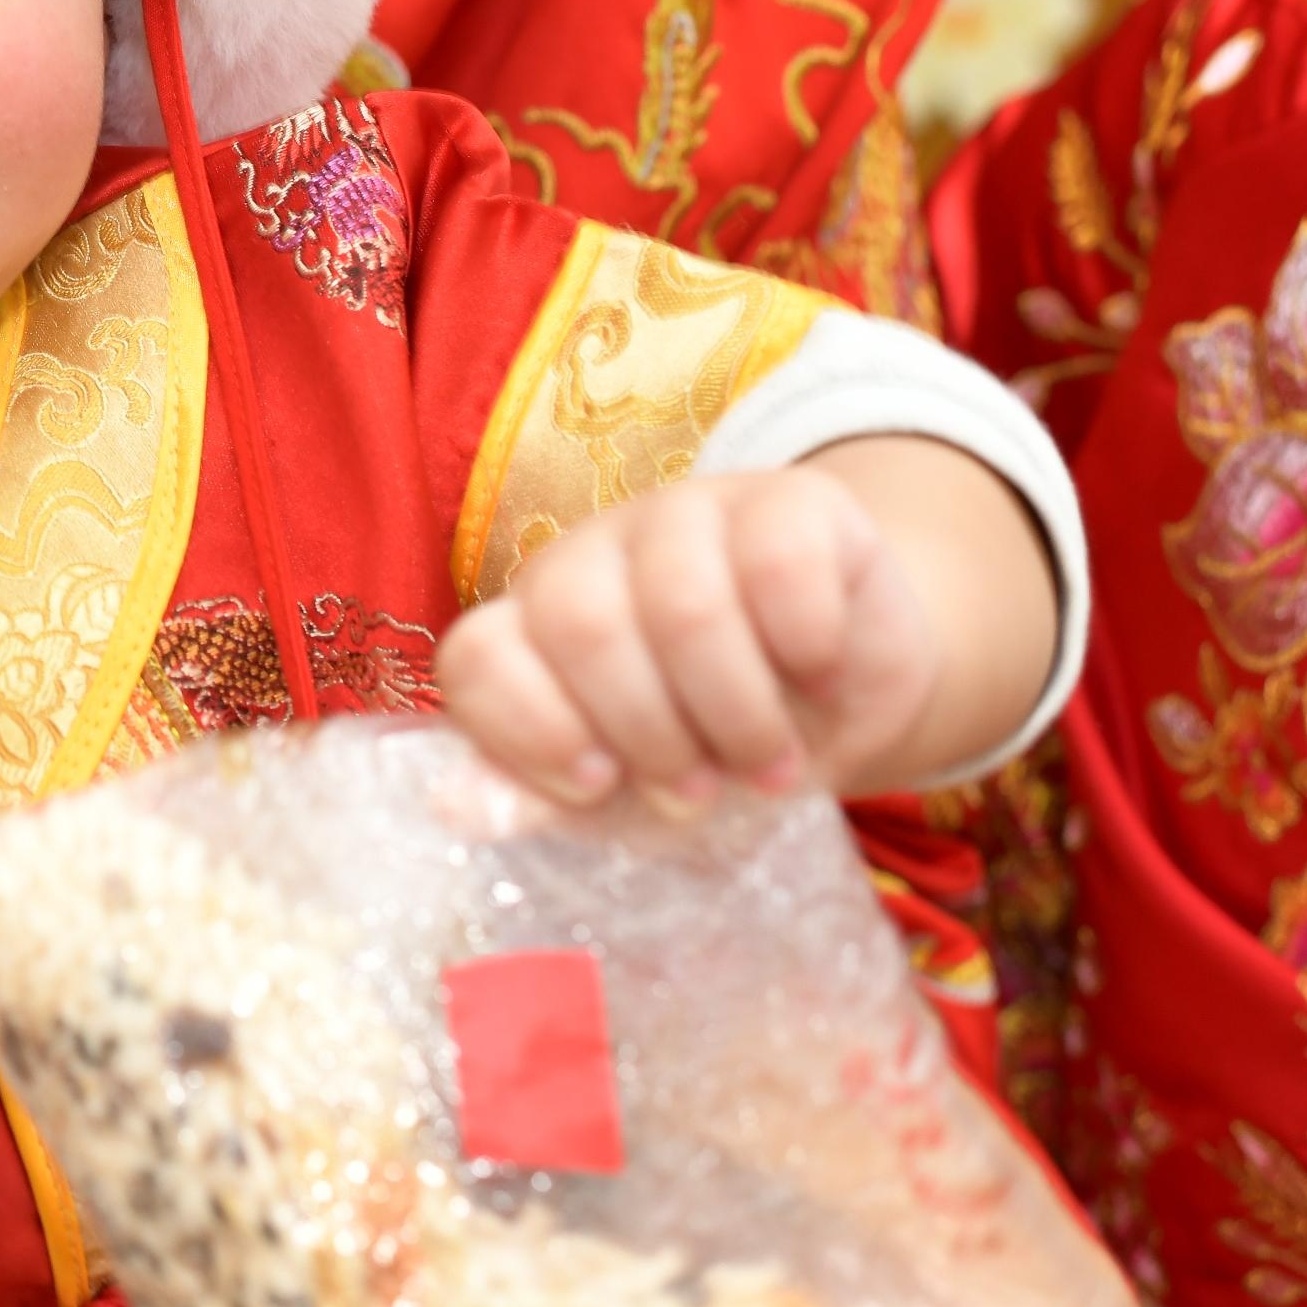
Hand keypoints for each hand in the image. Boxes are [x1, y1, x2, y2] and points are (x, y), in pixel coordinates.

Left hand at [436, 462, 939, 811]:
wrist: (854, 705)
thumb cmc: (717, 753)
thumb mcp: (629, 802)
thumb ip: (541, 800)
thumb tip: (451, 805)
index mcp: (532, 629)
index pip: (479, 657)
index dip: (530, 732)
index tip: (599, 786)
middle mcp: (594, 557)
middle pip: (580, 622)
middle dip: (647, 732)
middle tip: (698, 789)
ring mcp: (687, 515)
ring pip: (682, 599)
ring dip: (736, 710)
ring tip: (770, 765)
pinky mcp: (791, 501)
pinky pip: (781, 565)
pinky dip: (807, 646)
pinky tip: (821, 679)